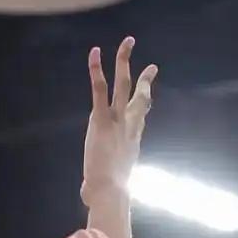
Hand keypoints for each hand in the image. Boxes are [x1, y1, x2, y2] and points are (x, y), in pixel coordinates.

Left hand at [82, 39, 156, 206]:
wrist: (109, 192)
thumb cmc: (107, 196)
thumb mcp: (105, 188)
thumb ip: (95, 186)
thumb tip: (86, 196)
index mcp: (132, 143)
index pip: (141, 120)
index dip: (145, 106)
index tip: (149, 97)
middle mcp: (129, 128)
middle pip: (140, 98)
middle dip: (145, 80)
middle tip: (152, 66)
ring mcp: (116, 121)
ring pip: (123, 85)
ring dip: (125, 61)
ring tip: (128, 42)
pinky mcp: (100, 119)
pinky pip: (99, 90)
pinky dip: (96, 70)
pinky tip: (95, 53)